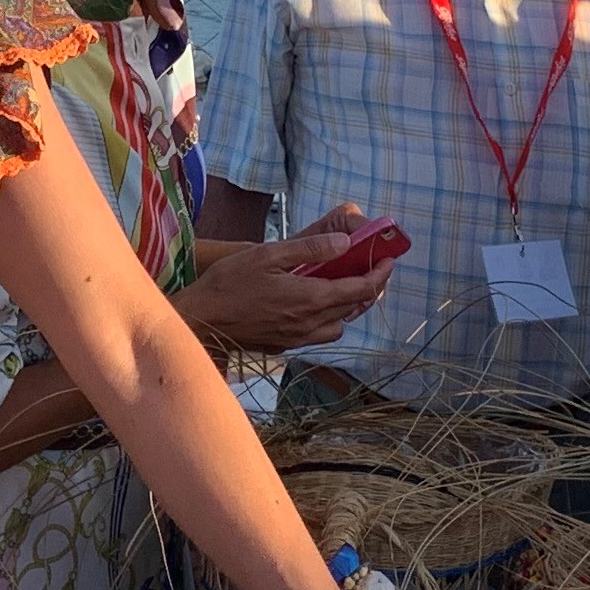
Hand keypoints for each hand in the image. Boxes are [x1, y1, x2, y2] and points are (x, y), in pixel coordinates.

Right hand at [177, 207, 399, 353]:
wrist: (201, 321)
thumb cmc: (229, 283)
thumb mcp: (268, 255)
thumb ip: (309, 249)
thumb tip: (344, 243)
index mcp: (310, 299)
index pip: (360, 289)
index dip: (380, 274)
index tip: (388, 260)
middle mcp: (310, 323)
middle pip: (354, 309)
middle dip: (368, 288)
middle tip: (370, 268)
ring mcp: (298, 338)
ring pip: (338, 326)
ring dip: (346, 307)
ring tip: (341, 286)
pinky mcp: (285, 345)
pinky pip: (318, 334)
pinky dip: (326, 320)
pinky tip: (312, 304)